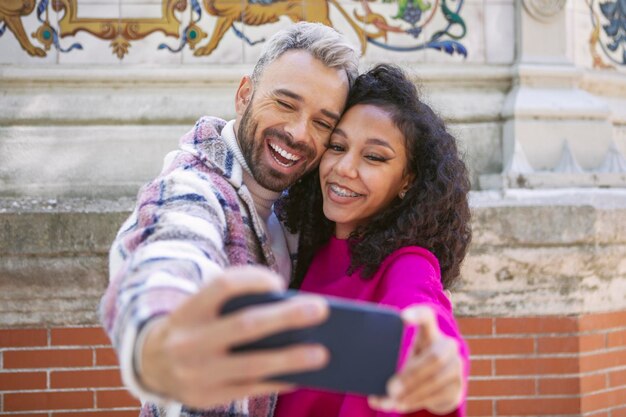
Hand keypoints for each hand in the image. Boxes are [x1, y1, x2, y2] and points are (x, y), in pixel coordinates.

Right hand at [140, 265, 329, 407]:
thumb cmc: (194, 326)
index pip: (223, 286)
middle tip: (321, 309)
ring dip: (291, 358)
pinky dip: (278, 380)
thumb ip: (234, 303)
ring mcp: (197, 373)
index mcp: (189, 310)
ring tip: (322, 352)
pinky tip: (300, 375)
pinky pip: (250, 389)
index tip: (280, 282)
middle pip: (245, 324)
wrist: (151, 363)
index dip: (253, 280)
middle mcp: (189, 341)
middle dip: (286, 317)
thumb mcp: (201, 308)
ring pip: (252, 364)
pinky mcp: (206, 398)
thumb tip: (289, 311)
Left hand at [368, 305, 463, 414]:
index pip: (427, 316)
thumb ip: (392, 363)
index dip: (417, 314)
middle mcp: (448, 345)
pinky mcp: (458, 387)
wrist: (444, 385)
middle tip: (390, 388)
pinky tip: (401, 405)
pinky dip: (416, 402)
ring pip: (435, 380)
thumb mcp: (408, 357)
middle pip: (433, 356)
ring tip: (392, 401)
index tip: (402, 317)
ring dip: (411, 393)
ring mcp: (456, 366)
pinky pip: (437, 395)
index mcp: (430, 332)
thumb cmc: (417, 365)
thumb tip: (368, 386)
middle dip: (411, 375)